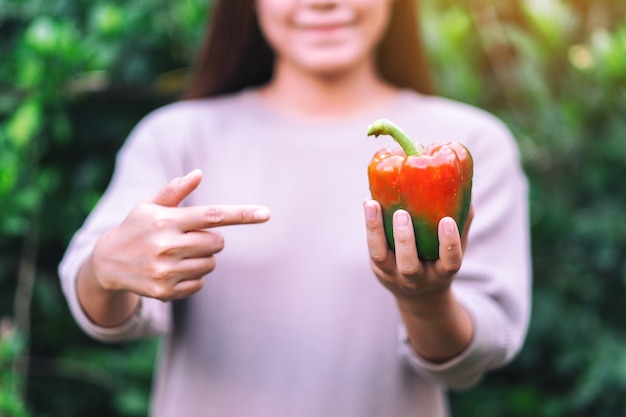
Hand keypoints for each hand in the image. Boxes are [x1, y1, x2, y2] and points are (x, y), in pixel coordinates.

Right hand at [91, 169, 270, 300]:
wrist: (106, 263)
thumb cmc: (135, 227)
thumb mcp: (149, 205)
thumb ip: (175, 190)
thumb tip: (198, 174)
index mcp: (166, 220)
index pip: (213, 216)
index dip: (242, 214)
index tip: (266, 213)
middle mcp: (166, 245)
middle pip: (217, 242)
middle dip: (210, 239)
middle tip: (189, 237)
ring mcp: (166, 271)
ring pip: (211, 264)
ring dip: (203, 258)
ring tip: (178, 253)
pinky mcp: (165, 291)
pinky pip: (200, 283)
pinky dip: (194, 276)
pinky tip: (173, 270)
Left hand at [363, 200, 473, 299]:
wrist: (419, 296)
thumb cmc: (440, 261)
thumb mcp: (453, 249)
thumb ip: (461, 223)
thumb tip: (463, 185)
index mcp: (442, 274)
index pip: (450, 263)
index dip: (449, 244)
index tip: (447, 221)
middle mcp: (416, 279)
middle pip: (408, 265)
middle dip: (404, 240)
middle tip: (402, 213)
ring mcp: (393, 274)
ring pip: (380, 256)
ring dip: (376, 230)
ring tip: (373, 204)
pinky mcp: (378, 267)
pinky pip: (371, 247)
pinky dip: (370, 225)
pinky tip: (369, 203)